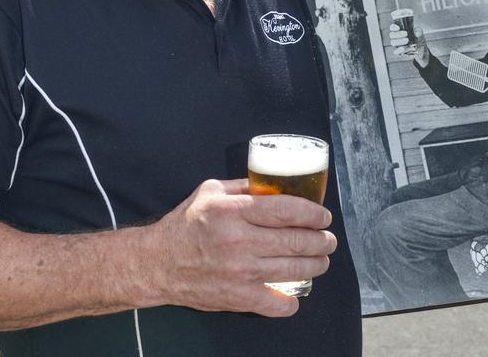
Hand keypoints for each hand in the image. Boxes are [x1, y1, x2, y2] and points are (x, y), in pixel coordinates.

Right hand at [147, 179, 335, 317]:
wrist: (159, 263)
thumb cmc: (185, 225)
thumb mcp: (209, 191)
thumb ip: (243, 186)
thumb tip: (274, 184)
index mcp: (232, 211)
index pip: (287, 210)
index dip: (313, 213)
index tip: (323, 216)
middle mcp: (239, 241)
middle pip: (297, 240)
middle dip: (322, 240)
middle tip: (327, 239)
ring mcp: (240, 272)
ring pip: (295, 269)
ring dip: (316, 264)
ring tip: (321, 260)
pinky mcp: (238, 297)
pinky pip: (278, 304)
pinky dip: (292, 301)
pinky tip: (295, 293)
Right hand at [389, 23, 428, 66]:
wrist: (421, 47)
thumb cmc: (418, 38)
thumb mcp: (420, 32)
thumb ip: (418, 31)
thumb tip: (416, 33)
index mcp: (399, 30)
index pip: (392, 28)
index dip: (393, 27)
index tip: (398, 28)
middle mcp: (396, 37)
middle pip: (392, 35)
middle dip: (398, 34)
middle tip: (406, 33)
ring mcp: (397, 44)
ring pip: (393, 42)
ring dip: (399, 41)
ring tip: (407, 40)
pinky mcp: (399, 51)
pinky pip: (396, 51)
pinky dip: (399, 50)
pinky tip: (403, 48)